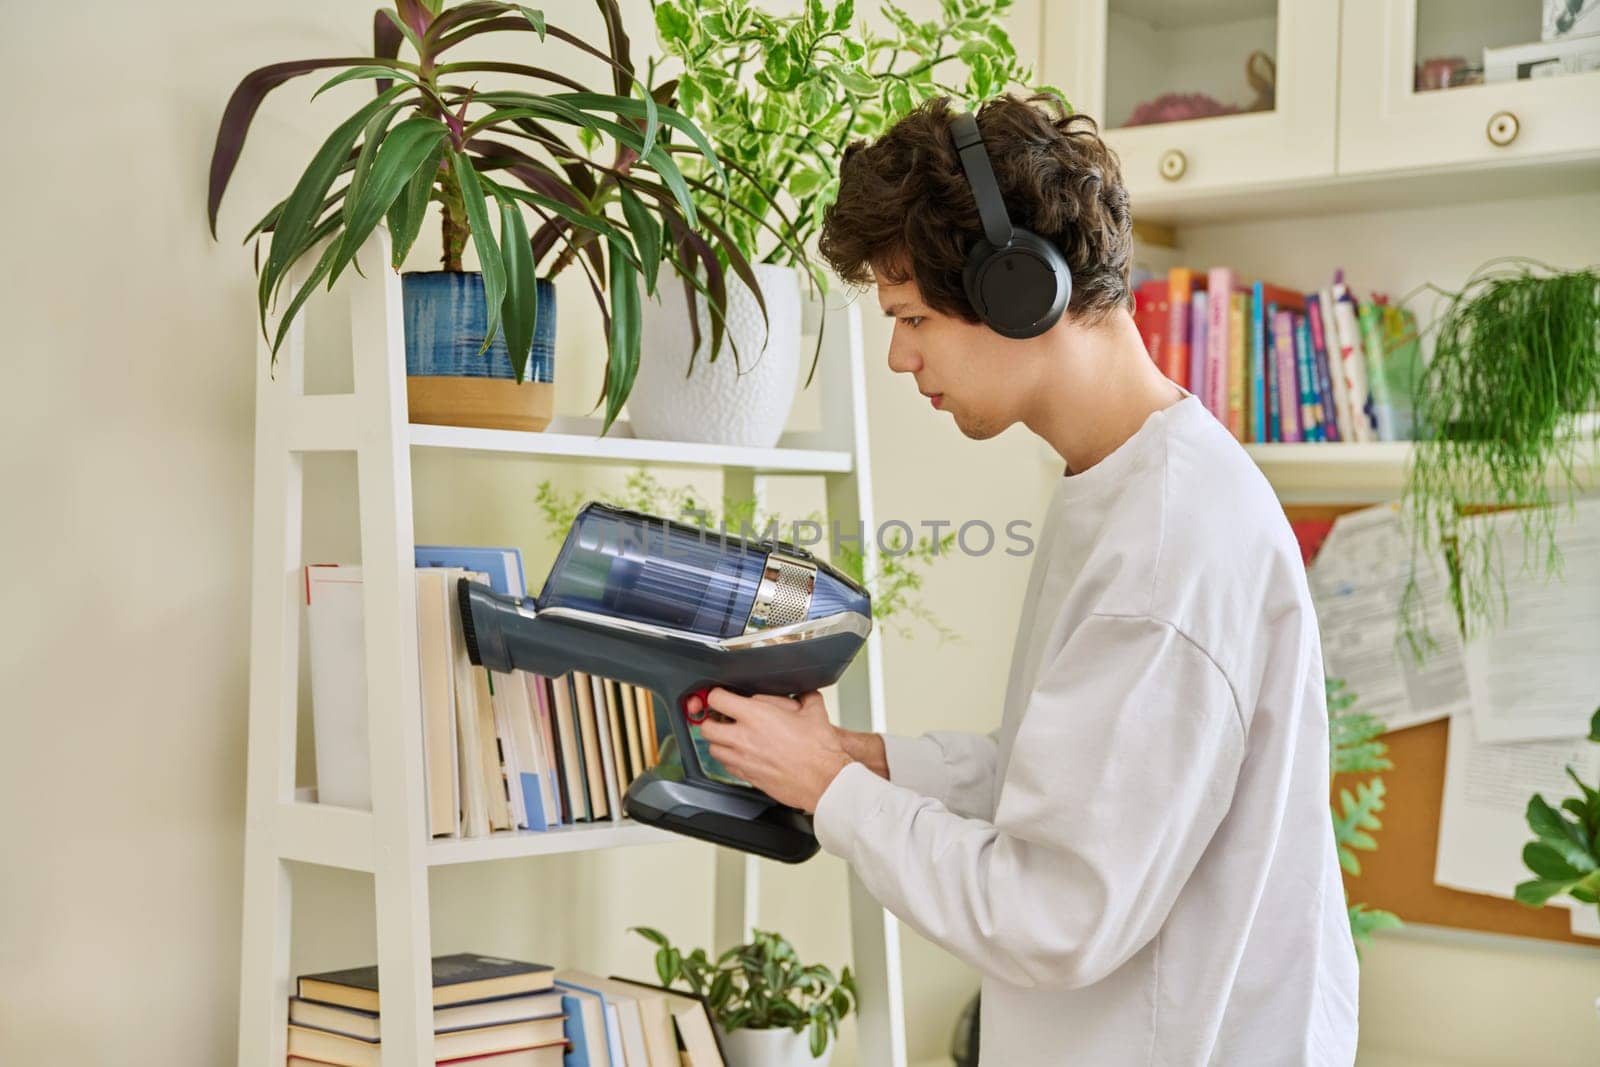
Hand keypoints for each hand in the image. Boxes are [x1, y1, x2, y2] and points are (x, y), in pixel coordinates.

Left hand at [690, 688, 853, 813]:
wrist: (824, 781)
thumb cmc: (819, 750)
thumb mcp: (814, 711)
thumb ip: (805, 696)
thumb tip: (804, 693)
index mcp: (757, 716)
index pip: (717, 699)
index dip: (716, 695)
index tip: (721, 696)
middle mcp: (744, 738)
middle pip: (707, 727)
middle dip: (711, 721)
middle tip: (721, 718)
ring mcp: (743, 760)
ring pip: (713, 749)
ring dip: (718, 742)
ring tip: (730, 738)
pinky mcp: (748, 777)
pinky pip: (726, 767)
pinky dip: (729, 759)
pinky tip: (742, 755)